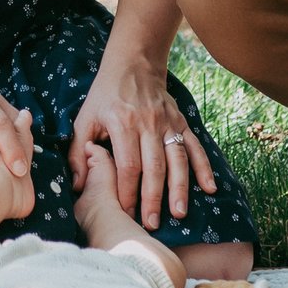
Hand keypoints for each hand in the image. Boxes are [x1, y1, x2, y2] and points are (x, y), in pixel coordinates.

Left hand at [68, 47, 213, 229]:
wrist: (133, 63)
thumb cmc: (105, 95)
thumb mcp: (85, 118)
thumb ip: (81, 152)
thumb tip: (77, 186)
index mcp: (122, 124)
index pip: (127, 165)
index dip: (127, 192)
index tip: (125, 214)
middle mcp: (148, 124)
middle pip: (153, 167)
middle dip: (152, 198)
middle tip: (150, 224)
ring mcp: (168, 123)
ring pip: (176, 160)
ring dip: (179, 188)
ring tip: (179, 213)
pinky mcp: (181, 122)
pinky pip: (195, 147)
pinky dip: (203, 168)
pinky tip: (209, 189)